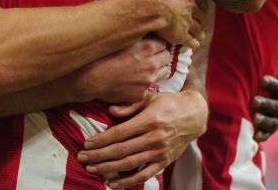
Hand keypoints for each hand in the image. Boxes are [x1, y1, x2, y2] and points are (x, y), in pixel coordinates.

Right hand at [73, 38, 171, 103]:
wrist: (90, 78)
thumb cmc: (101, 56)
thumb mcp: (121, 40)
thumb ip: (138, 36)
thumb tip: (146, 29)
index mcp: (147, 47)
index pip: (164, 43)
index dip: (156, 44)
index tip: (151, 45)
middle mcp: (151, 64)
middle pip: (166, 57)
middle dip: (159, 56)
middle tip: (148, 56)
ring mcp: (148, 81)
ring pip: (163, 72)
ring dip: (156, 69)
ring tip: (142, 68)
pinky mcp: (142, 94)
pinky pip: (150, 87)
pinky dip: (145, 84)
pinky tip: (133, 81)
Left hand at [76, 90, 207, 188]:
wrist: (194, 116)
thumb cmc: (169, 103)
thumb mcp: (150, 97)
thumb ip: (130, 105)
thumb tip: (110, 112)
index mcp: (149, 120)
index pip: (120, 133)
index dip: (101, 140)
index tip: (87, 143)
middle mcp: (154, 138)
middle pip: (121, 150)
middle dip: (99, 155)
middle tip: (82, 157)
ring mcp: (159, 152)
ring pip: (129, 164)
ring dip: (108, 169)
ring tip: (92, 169)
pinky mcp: (164, 162)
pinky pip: (144, 175)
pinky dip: (128, 182)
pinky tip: (113, 183)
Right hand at [138, 0, 207, 48]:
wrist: (153, 3)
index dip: (202, 1)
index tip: (204, 5)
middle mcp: (192, 6)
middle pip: (201, 13)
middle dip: (203, 18)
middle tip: (205, 21)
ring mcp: (188, 21)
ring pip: (197, 27)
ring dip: (200, 32)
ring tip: (201, 36)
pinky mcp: (181, 34)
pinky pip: (188, 40)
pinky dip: (192, 43)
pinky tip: (194, 46)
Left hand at [252, 55, 277, 140]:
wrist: (261, 100)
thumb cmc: (265, 82)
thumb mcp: (275, 73)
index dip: (273, 84)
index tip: (262, 79)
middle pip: (277, 107)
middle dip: (266, 104)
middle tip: (253, 101)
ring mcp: (277, 121)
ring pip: (273, 122)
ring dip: (264, 120)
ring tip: (254, 117)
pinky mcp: (269, 131)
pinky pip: (267, 135)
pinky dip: (262, 135)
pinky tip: (255, 135)